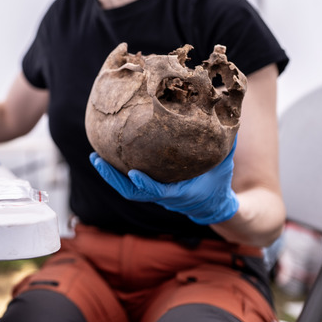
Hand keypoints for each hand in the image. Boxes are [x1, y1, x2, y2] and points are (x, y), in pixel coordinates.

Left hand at [89, 141, 238, 224]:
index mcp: (180, 193)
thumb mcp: (225, 164)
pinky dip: (115, 172)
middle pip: (132, 192)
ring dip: (109, 175)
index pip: (159, 191)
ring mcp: (154, 195)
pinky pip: (128, 184)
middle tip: (96, 159)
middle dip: (113, 178)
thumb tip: (228, 116)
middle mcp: (163, 197)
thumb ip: (226, 144)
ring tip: (94, 156)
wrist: (214, 205)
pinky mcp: (149, 191)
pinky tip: (104, 156)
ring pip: (126, 190)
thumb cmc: (219, 182)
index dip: (146, 184)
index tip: (133, 173)